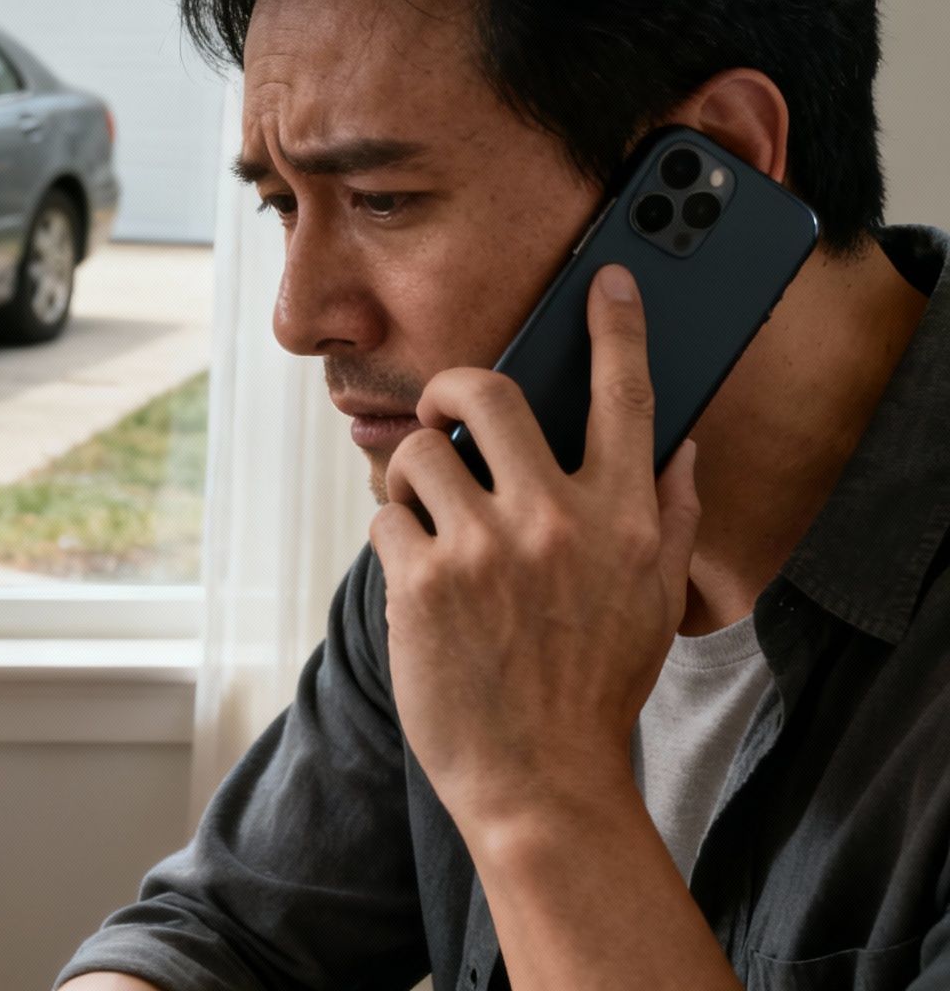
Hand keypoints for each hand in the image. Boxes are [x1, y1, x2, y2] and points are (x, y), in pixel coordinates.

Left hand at [369, 264, 701, 839]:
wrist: (540, 780)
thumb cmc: (594, 690)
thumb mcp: (654, 602)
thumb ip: (668, 516)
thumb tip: (676, 446)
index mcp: (623, 518)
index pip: (628, 397)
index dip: (617, 327)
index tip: (607, 279)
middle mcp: (556, 520)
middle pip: (489, 392)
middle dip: (453, 387)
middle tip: (446, 410)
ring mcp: (484, 548)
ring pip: (417, 455)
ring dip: (411, 480)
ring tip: (427, 520)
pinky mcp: (422, 580)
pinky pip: (385, 519)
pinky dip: (394, 540)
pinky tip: (417, 579)